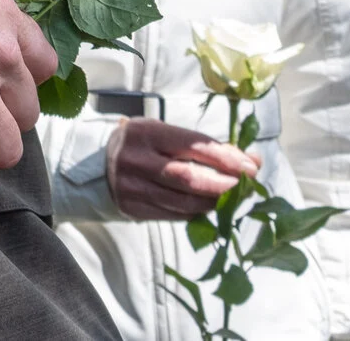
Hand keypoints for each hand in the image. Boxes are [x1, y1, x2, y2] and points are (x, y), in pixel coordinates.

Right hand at [104, 116, 260, 219]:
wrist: (98, 163)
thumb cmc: (142, 145)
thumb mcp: (166, 134)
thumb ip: (204, 146)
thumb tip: (251, 161)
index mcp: (147, 133)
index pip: (194, 146)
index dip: (226, 158)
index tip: (251, 167)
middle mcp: (138, 159)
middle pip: (190, 178)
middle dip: (224, 185)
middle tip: (247, 187)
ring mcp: (133, 187)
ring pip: (184, 202)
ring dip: (215, 203)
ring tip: (231, 198)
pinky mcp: (133, 208)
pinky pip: (174, 215)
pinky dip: (197, 213)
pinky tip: (208, 207)